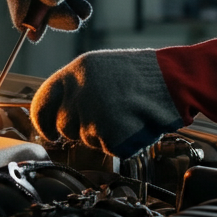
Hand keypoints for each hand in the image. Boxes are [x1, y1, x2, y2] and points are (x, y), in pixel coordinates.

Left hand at [31, 49, 184, 156]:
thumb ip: (77, 88)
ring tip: (128, 113)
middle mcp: (79, 93)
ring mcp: (94, 115)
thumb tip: (59, 112)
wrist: (175, 80)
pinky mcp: (110, 135)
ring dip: (106, 133)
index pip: (42, 103)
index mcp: (75, 72)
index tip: (49, 131)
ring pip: (88, 139)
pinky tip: (136, 123)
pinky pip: (110, 148)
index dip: (44, 121)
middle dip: (82, 128)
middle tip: (109, 115)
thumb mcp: (101, 69)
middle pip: (65, 127)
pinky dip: (124, 141)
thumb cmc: (143, 75)